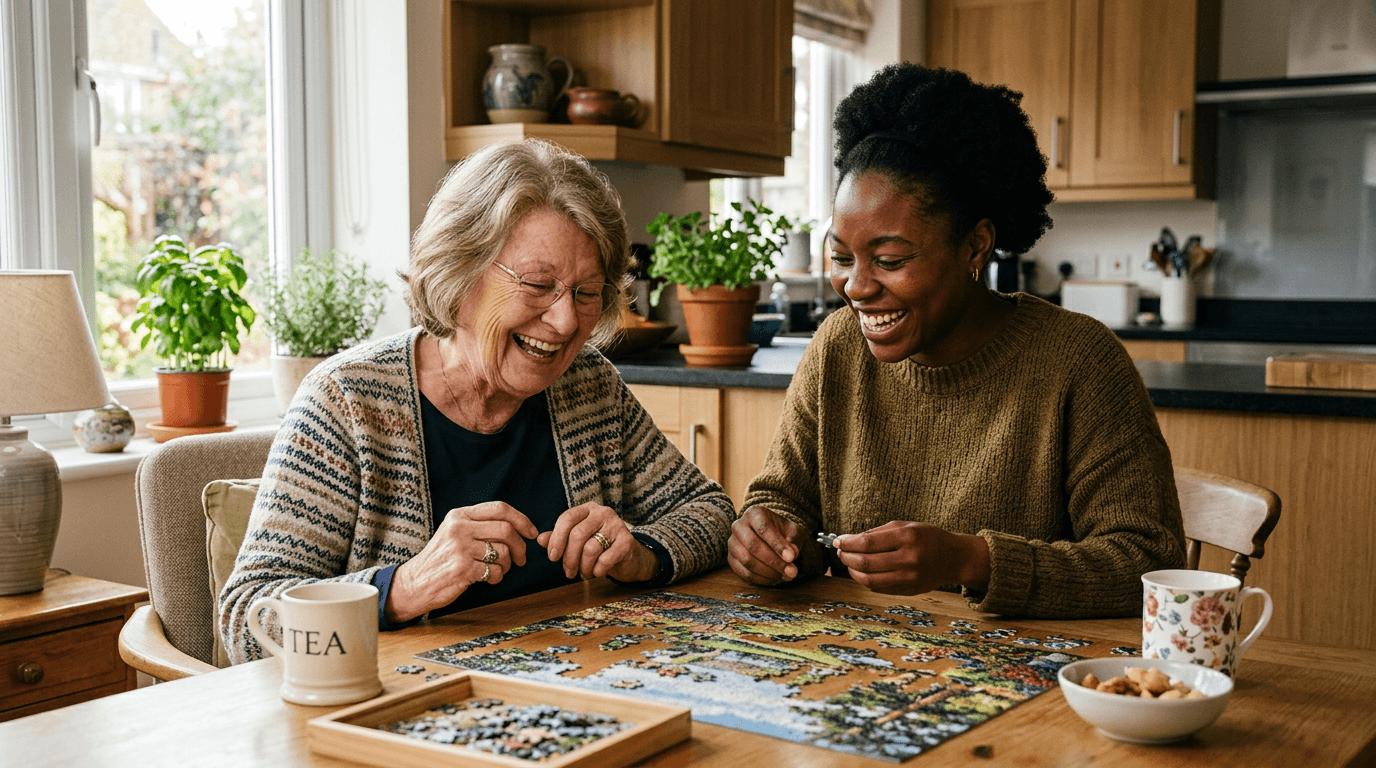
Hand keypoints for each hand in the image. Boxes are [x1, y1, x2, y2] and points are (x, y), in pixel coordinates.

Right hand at [387, 501, 538, 622]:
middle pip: (506, 530)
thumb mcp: (454, 532)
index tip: (532, 532)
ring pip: (503, 552)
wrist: (414, 582)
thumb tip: (518, 526)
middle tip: (521, 559)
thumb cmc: (440, 559)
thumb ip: (479, 525)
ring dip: (508, 564)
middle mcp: (459, 528)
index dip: (522, 519)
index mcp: (459, 515)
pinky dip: (498, 577)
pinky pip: (495, 571)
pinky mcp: (462, 569)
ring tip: (498, 569)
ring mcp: (460, 548)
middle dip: (520, 546)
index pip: (500, 508)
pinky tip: (488, 579)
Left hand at [537, 503, 652, 581]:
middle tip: (568, 573)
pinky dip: (597, 570)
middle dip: (569, 558)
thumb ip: (558, 539)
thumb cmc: (598, 547)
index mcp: (587, 509)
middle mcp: (603, 513)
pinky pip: (605, 559)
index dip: (557, 538)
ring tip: (584, 574)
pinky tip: (597, 573)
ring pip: (590, 549)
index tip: (552, 558)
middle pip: (577, 535)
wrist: (627, 556)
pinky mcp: (627, 541)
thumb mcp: (576, 541)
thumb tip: (539, 539)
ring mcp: (617, 525)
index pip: (567, 518)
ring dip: (583, 567)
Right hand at [727, 505, 820, 585]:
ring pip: (747, 561)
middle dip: (774, 562)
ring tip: (785, 576)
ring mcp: (732, 543)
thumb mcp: (793, 531)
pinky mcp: (731, 559)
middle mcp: (739, 526)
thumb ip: (794, 540)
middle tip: (792, 572)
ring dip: (768, 572)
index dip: (777, 544)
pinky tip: (775, 579)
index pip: (763, 528)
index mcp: (754, 514)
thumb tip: (792, 553)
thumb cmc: (782, 532)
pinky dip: (761, 579)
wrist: (770, 536)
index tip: (791, 557)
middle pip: (753, 545)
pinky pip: (744, 573)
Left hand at [833, 521, 989, 595]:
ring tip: (848, 563)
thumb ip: (878, 533)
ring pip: (869, 580)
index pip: (867, 543)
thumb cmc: (927, 538)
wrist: (954, 558)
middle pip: (866, 563)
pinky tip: (861, 572)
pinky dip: (865, 581)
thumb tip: (849, 540)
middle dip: (847, 557)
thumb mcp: (906, 526)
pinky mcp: (909, 591)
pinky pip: (879, 588)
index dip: (847, 543)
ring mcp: (909, 578)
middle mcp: (909, 559)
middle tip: (840, 552)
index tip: (837, 541)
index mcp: (907, 537)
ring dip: (852, 572)